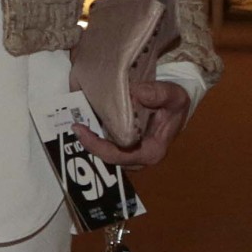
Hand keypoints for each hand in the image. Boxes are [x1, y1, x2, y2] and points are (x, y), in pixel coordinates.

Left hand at [73, 79, 189, 171]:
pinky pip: (106, 146)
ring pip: (106, 154)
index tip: (81, 130)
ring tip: (77, 125)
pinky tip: (84, 123)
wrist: (175, 107)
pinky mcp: (124, 148)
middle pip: (109, 158)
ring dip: (91, 141)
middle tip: (75, 126)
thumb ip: (159, 93)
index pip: (119, 156)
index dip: (97, 146)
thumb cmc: (175, 104)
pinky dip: (94, 136)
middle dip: (90, 144)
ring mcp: (131, 155)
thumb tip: (137, 92)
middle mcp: (139, 159)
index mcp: (151, 151)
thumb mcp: (175, 96)